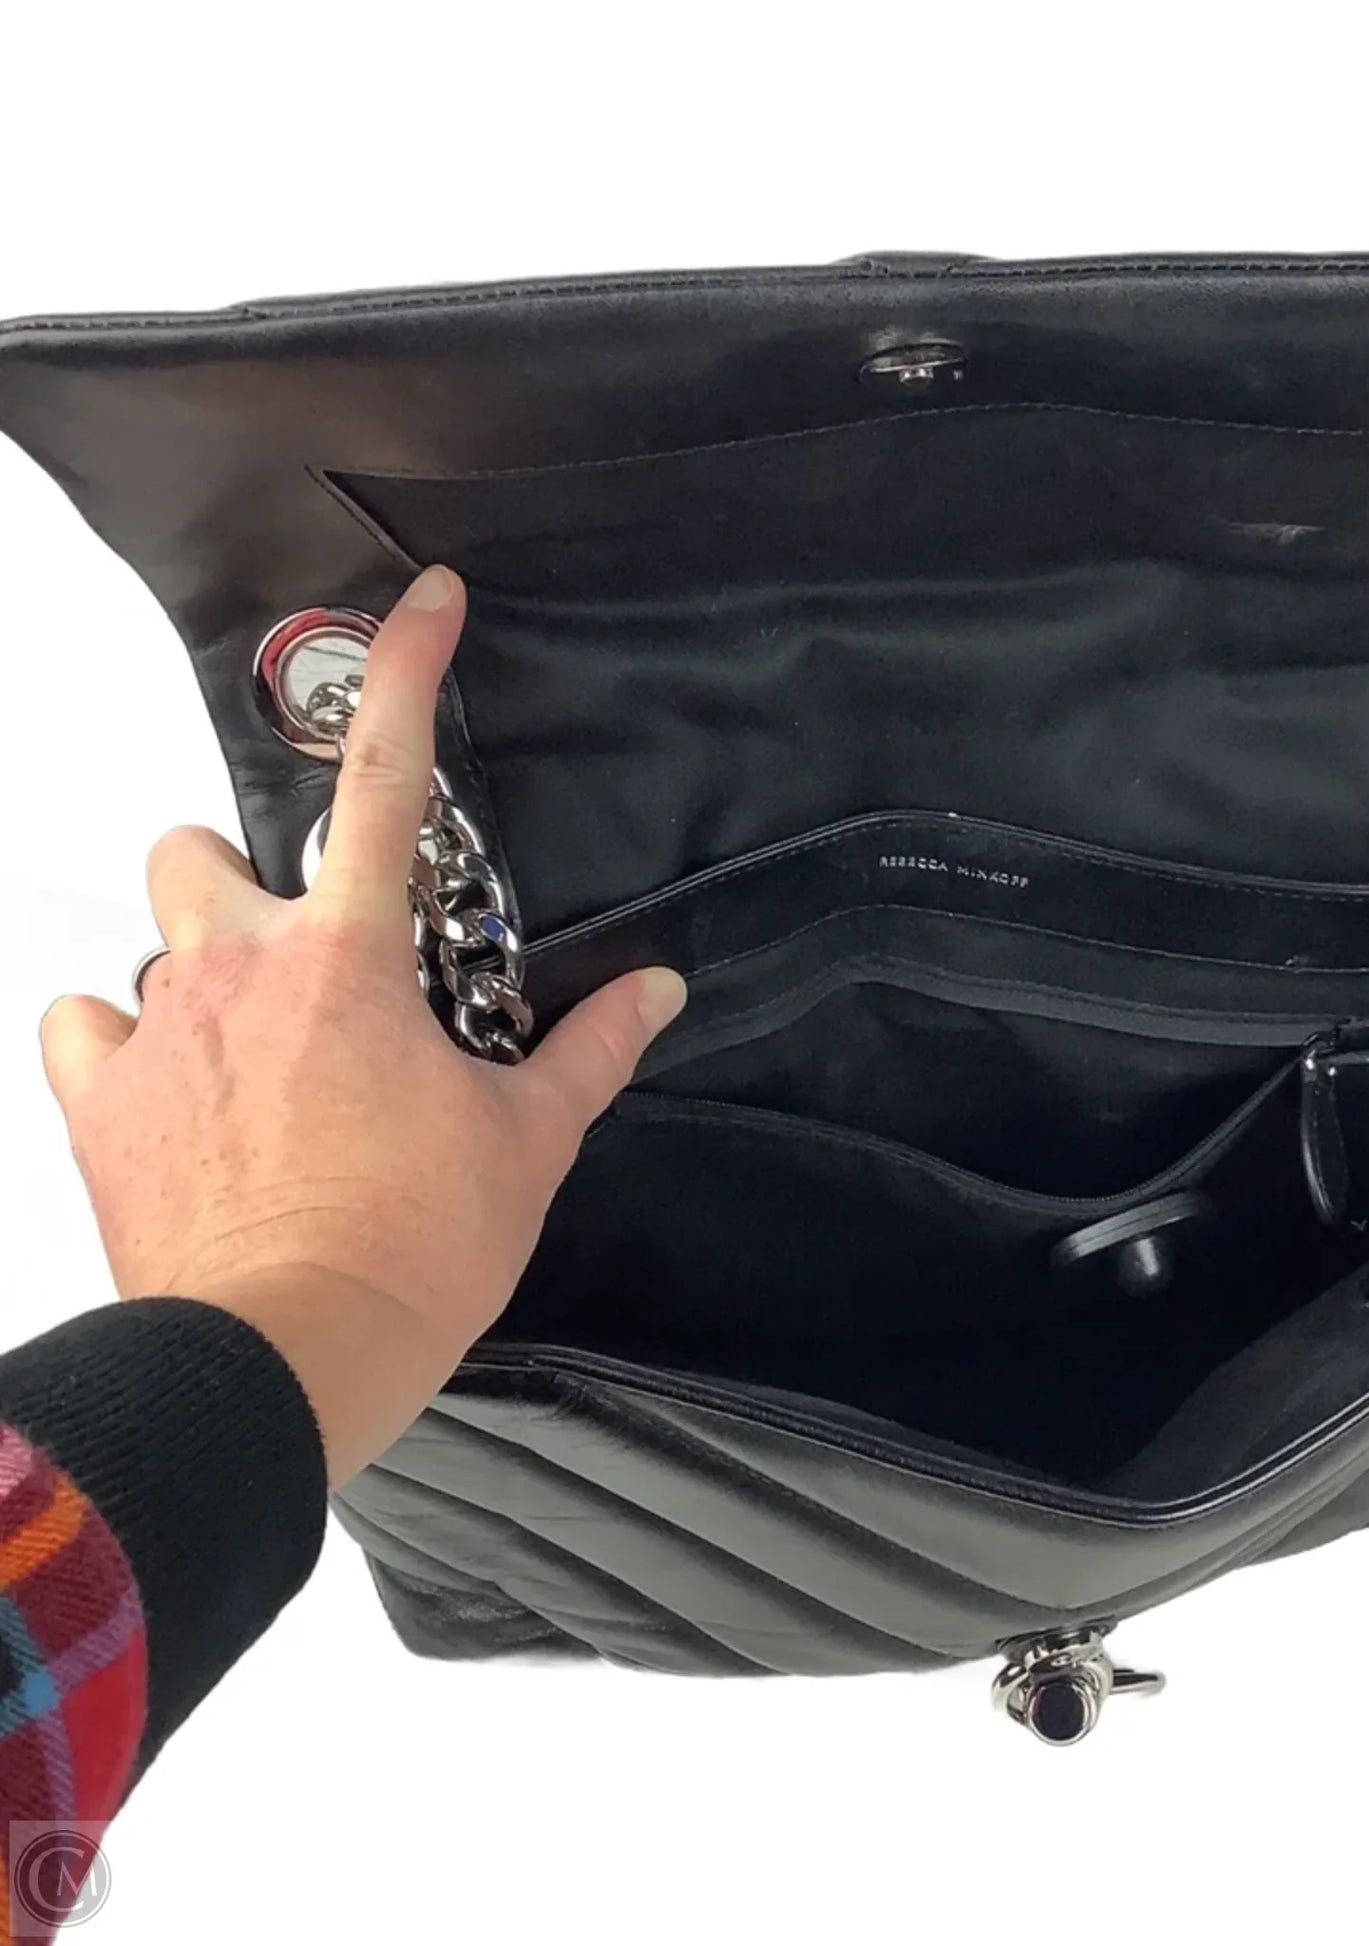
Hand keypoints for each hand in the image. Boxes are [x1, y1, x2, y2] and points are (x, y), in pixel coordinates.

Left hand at [39, 566, 685, 1483]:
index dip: (413, 672)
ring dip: (193, 967)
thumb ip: (592, 1048)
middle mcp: (236, 967)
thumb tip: (658, 992)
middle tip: (300, 953)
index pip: (388, 778)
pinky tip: (165, 1084)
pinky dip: (117, 1040)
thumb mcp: (527, 1140)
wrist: (285, 1357)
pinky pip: (80, 1025)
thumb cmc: (410, 1248)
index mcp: (352, 959)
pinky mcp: (97, 1103)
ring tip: (246, 1044)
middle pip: (200, 849)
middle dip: (240, 880)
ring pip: (147, 936)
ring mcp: (155, 1031)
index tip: (427, 602)